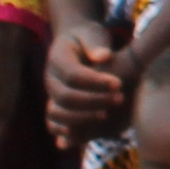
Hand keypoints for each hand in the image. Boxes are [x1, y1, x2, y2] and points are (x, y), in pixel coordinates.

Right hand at [41, 23, 133, 143]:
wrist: (76, 44)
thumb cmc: (88, 39)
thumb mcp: (92, 34)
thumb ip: (96, 43)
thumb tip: (103, 57)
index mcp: (57, 58)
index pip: (73, 75)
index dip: (96, 82)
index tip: (119, 83)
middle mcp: (50, 79)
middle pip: (65, 97)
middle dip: (93, 101)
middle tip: (119, 99)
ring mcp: (50, 95)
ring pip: (56, 114)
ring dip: (83, 118)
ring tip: (108, 114)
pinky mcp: (56, 107)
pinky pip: (54, 125)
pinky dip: (67, 133)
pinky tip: (89, 134)